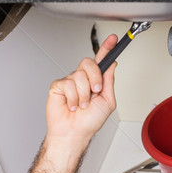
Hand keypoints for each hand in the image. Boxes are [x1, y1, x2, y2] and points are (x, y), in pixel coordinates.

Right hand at [45, 34, 118, 151]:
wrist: (74, 133)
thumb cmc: (90, 121)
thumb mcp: (107, 102)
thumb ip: (109, 82)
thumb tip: (112, 64)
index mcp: (95, 81)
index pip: (100, 61)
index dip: (106, 48)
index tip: (113, 39)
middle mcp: (82, 79)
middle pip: (89, 63)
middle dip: (95, 78)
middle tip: (95, 92)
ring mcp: (70, 82)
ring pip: (79, 75)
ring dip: (83, 94)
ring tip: (81, 105)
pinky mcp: (58, 86)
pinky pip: (68, 84)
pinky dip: (73, 98)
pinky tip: (71, 105)